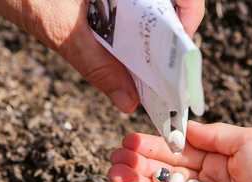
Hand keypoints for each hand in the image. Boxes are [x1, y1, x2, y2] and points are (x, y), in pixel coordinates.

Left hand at [0, 0, 204, 111]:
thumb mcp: (60, 27)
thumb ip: (96, 64)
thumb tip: (128, 102)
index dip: (191, 19)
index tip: (182, 53)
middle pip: (168, 7)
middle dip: (168, 42)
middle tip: (162, 76)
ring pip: (148, 13)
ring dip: (147, 43)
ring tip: (143, 74)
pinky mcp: (103, 1)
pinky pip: (127, 15)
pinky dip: (127, 37)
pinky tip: (121, 58)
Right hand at [108, 121, 251, 181]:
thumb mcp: (247, 140)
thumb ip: (212, 135)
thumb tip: (183, 128)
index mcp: (219, 160)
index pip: (178, 152)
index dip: (153, 146)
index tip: (129, 141)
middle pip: (165, 174)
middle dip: (139, 166)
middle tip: (115, 158)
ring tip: (114, 173)